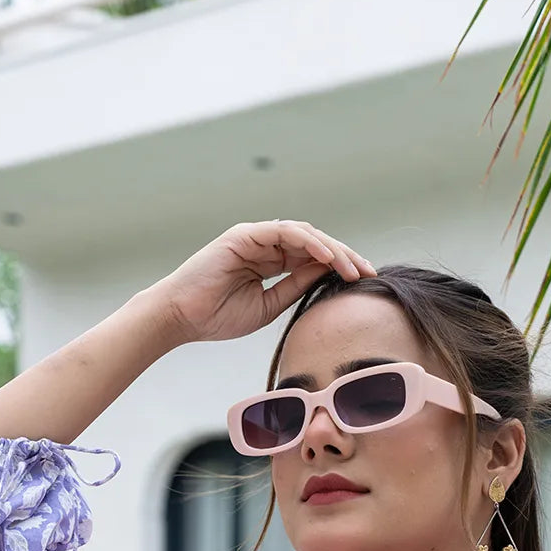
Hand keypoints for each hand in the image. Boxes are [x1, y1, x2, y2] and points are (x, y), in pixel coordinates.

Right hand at [157, 220, 375, 342]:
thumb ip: (295, 287)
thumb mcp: (269, 305)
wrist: (182, 318)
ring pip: (305, 234)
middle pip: (315, 243)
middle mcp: (265, 245)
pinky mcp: (245, 235)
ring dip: (332, 249)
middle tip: (368, 271)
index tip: (364, 281)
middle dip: (344, 256)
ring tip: (352, 267)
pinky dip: (309, 243)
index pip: (314, 258)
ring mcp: (255, 237)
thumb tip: (326, 275)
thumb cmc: (218, 316)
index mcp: (271, 262)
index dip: (340, 266)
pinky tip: (327, 257)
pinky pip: (285, 233)